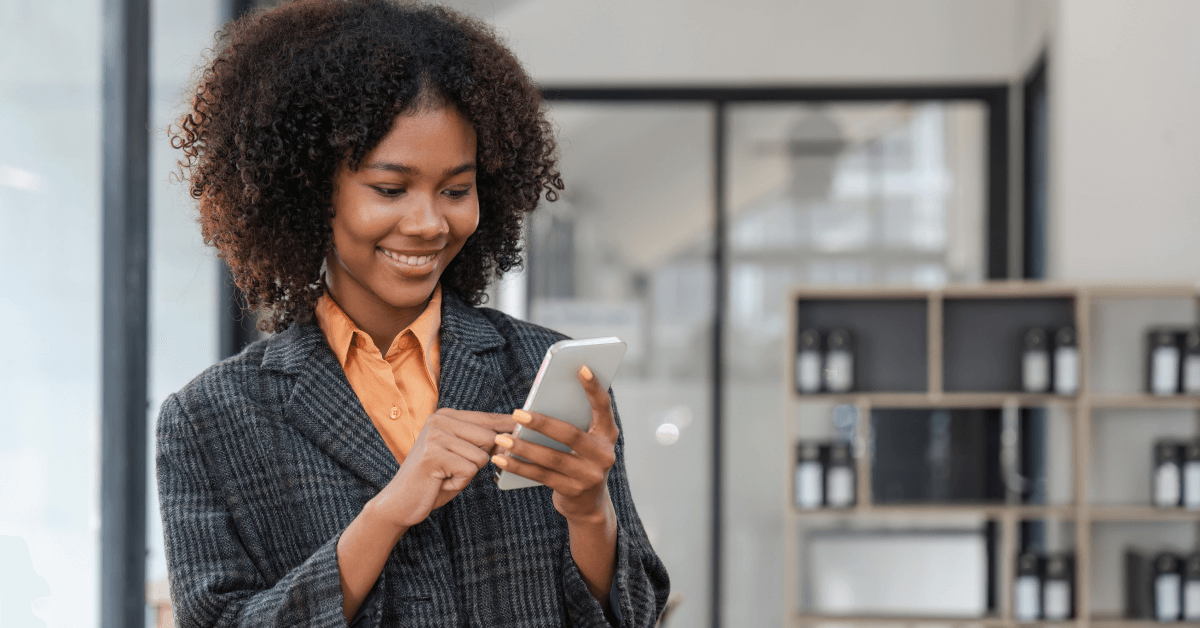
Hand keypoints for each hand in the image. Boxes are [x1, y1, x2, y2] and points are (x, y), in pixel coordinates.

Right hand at [373, 409, 515, 529]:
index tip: (522, 427)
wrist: (399, 502)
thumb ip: (481, 442)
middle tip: (455, 469)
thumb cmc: (434, 480)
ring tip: (445, 475)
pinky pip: (469, 470)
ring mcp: (435, 436)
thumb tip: (514, 433)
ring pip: (481, 456)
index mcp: (446, 415)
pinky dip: (459, 483)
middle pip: (490, 437)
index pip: (488, 418)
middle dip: (480, 460)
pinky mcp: (433, 455)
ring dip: (467, 474)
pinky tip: (440, 482)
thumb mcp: (460, 455)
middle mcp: (439, 419)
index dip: (507, 427)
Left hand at [491, 365, 617, 522]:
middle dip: (542, 423)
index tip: (581, 367)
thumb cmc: (579, 460)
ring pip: (552, 458)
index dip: (593, 387)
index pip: (603, 407)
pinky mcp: (574, 491)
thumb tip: (540, 401)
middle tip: (518, 412)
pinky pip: (541, 476)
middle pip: (570, 435)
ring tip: (502, 438)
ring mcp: (590, 475)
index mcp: (607, 434)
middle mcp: (604, 454)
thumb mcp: (583, 441)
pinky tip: (501, 459)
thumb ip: (571, 422)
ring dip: (524, 447)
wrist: (588, 504)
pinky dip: (519, 466)